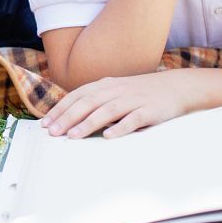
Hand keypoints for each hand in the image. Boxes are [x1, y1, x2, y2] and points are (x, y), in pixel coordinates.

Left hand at [40, 71, 199, 138]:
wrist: (176, 87)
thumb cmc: (140, 93)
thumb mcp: (115, 92)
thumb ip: (95, 101)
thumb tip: (69, 116)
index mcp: (105, 85)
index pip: (77, 96)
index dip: (60, 109)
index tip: (45, 124)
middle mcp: (116, 90)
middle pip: (87, 103)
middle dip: (67, 118)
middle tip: (53, 132)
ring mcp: (134, 100)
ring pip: (107, 111)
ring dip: (88, 123)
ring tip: (73, 136)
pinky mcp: (150, 110)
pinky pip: (134, 119)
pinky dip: (120, 127)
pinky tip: (108, 136)